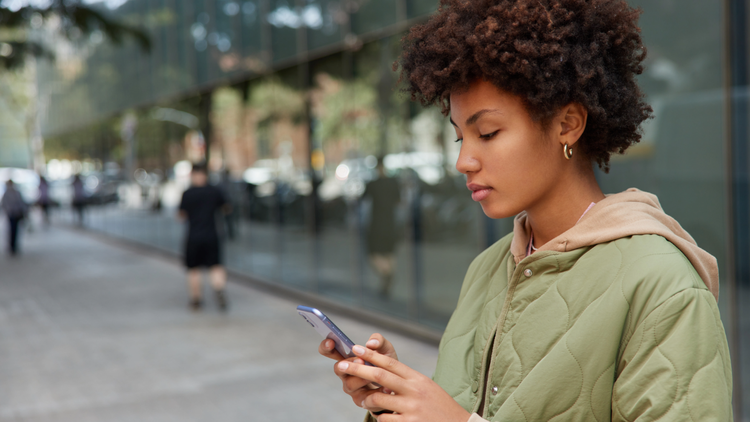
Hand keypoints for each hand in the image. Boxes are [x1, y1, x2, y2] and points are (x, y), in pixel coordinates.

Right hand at [318, 333, 398, 411]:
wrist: (396, 383)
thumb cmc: (386, 364)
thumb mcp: (385, 349)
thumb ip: (379, 341)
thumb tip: (371, 343)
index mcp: (348, 358)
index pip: (330, 352)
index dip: (326, 347)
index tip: (331, 342)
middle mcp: (346, 373)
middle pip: (338, 368)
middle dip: (349, 364)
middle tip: (360, 360)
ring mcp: (351, 388)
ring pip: (349, 384)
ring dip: (361, 378)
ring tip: (374, 374)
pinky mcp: (360, 401)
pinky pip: (364, 398)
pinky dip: (375, 391)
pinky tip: (385, 388)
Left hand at [337, 345, 470, 421]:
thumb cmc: (440, 407)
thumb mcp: (427, 388)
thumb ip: (407, 381)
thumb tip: (383, 373)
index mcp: (418, 379)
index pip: (391, 362)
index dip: (371, 355)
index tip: (356, 348)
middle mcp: (414, 390)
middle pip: (380, 375)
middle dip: (358, 369)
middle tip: (341, 366)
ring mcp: (411, 408)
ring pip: (377, 399)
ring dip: (367, 400)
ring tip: (365, 401)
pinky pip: (384, 419)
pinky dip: (379, 418)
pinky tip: (382, 417)